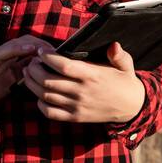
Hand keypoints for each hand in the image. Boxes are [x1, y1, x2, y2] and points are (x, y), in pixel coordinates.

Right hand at [0, 35, 52, 122]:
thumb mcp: (12, 79)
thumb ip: (26, 71)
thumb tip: (45, 68)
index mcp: (7, 59)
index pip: (25, 45)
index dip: (41, 46)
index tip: (57, 51)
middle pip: (16, 44)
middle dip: (34, 44)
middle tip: (49, 49)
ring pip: (1, 53)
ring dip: (15, 49)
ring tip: (30, 49)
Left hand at [22, 40, 145, 123]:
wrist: (131, 107)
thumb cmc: (124, 82)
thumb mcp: (126, 65)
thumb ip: (118, 55)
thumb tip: (114, 45)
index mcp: (92, 75)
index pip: (63, 65)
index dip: (48, 57)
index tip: (41, 51)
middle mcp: (82, 91)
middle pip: (48, 81)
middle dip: (34, 69)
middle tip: (32, 62)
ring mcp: (77, 106)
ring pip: (45, 96)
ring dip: (32, 84)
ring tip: (29, 74)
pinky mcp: (75, 117)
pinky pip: (50, 113)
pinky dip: (40, 104)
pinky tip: (39, 95)